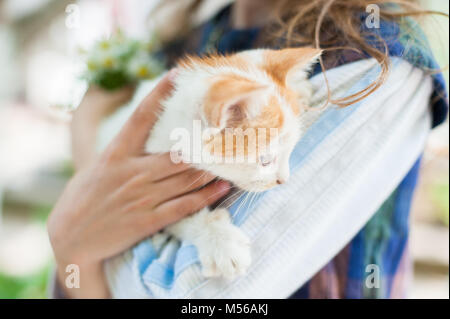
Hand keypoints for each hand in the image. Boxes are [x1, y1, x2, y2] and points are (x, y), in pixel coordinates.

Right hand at [48, 71, 230, 297]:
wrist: (71, 238)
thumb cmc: (83, 199)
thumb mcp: (97, 167)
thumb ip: (123, 153)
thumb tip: (142, 136)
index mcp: (115, 155)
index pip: (140, 117)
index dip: (159, 93)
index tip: (176, 74)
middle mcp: (132, 173)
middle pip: (178, 154)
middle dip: (203, 144)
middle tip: (225, 132)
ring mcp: (142, 197)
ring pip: (186, 178)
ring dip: (211, 169)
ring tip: (232, 159)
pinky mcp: (148, 220)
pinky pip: (184, 205)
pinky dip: (206, 196)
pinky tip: (222, 187)